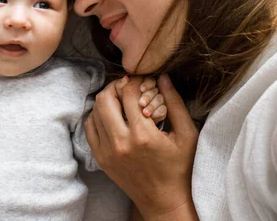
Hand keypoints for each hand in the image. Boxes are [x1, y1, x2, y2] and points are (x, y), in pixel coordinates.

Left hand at [85, 74, 198, 219]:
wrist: (164, 200)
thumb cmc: (179, 168)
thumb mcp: (187, 134)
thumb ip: (175, 102)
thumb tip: (162, 76)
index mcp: (143, 136)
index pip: (129, 94)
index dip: (134, 81)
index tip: (140, 80)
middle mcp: (121, 143)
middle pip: (105, 99)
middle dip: (116, 87)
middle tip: (126, 86)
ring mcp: (107, 152)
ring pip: (94, 111)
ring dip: (106, 100)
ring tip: (120, 99)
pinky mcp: (100, 158)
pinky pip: (89, 128)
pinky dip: (97, 116)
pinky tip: (110, 115)